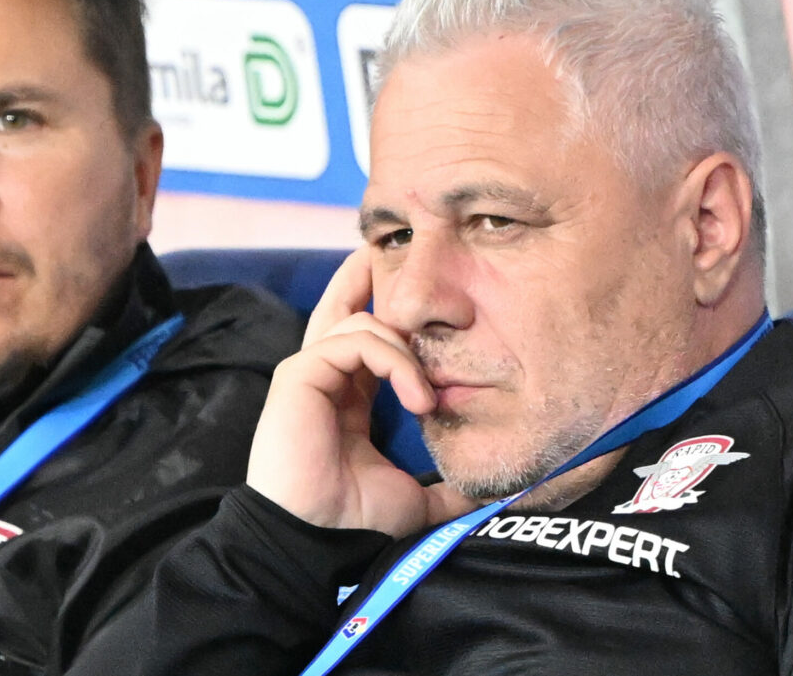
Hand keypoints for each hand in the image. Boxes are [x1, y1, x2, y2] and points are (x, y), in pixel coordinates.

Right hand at [246, 248, 474, 536]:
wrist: (317, 540)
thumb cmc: (355, 519)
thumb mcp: (416, 496)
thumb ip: (449, 486)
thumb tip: (493, 492)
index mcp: (347, 395)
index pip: (367, 336)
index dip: (394, 314)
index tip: (429, 300)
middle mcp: (326, 375)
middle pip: (345, 305)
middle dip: (373, 276)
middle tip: (405, 253)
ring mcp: (309, 371)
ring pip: (362, 323)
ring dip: (406, 352)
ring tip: (426, 398)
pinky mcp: (299, 373)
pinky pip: (352, 341)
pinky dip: (392, 361)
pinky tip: (415, 397)